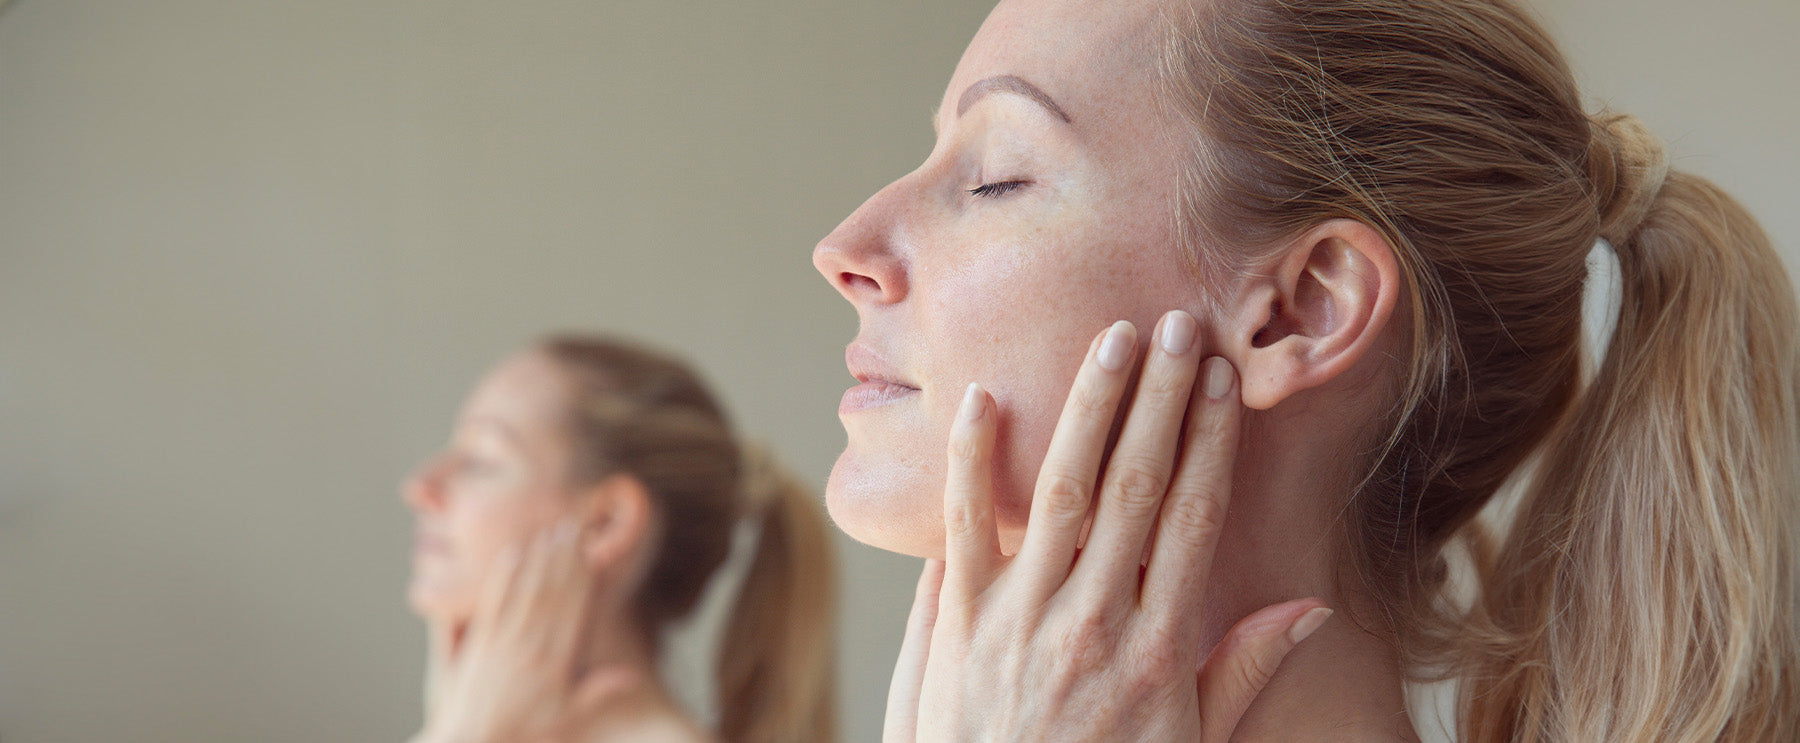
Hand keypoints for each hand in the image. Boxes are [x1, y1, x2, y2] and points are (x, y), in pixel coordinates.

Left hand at [414, 523, 636, 742]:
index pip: (575, 610)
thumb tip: (633, 675)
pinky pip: (493, 603)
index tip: (593, 552)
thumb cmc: (524, 733)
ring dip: (540, 559)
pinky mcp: (479, 644)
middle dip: (565, 557)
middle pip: (552, 592)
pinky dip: (503, 577)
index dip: (584, 578)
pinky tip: (512, 554)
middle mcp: (531, 647)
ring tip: (550, 532)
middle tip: (574, 526)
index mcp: (556, 663)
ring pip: (526, 592)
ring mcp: (503, 643)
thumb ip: (598, 692)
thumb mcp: (567, 717)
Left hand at [885, 311, 1331, 741]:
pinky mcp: (958, 625)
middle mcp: (1095, 622)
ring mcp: (1022, 620)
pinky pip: (963, 527)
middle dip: (1162, 401)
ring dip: (1089, 410)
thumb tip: (1310, 608)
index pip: (1194, 519)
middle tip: (1179, 324)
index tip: (1224, 379)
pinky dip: (972, 460)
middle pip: (1137, 488)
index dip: (1212, 442)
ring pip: (1062, 492)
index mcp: (1159, 648)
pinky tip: (983, 397)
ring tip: (1112, 341)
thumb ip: (1241, 673)